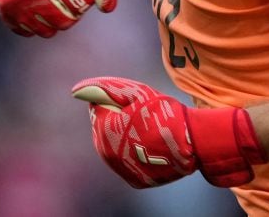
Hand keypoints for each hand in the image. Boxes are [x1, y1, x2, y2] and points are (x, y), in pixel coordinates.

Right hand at [0, 0, 115, 36]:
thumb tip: (106, 8)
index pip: (82, 3)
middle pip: (65, 22)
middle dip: (70, 11)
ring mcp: (16, 3)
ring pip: (47, 31)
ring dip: (52, 20)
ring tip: (48, 0)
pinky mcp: (6, 12)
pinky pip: (28, 32)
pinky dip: (33, 23)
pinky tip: (33, 5)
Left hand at [71, 76, 266, 188]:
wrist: (193, 144)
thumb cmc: (165, 113)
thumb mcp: (136, 92)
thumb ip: (105, 89)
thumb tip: (75, 90)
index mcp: (104, 129)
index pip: (98, 107)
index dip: (117, 101)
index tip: (136, 103)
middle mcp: (106, 153)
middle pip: (103, 128)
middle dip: (118, 120)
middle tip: (144, 117)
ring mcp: (120, 169)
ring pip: (113, 146)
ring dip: (125, 137)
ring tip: (149, 132)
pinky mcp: (134, 180)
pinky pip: (126, 161)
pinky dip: (134, 153)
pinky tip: (151, 146)